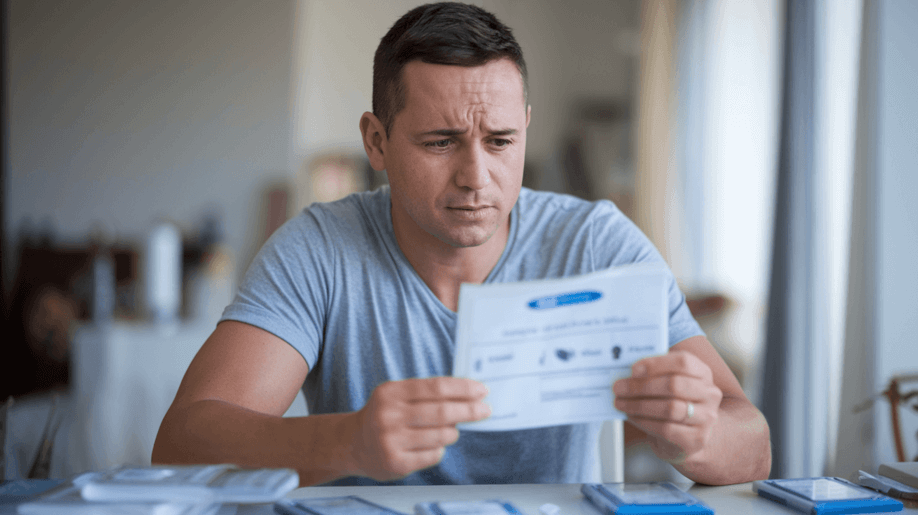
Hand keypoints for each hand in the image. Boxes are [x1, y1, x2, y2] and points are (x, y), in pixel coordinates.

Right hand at [348, 377, 490, 480]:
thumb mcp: (397, 395)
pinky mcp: (396, 463)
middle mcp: (388, 416)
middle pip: (441, 412)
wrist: (354, 444)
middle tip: (485, 409)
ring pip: (441, 436)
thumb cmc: (385, 415)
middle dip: (469, 410)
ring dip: (453, 432)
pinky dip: (440, 449)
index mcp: (390, 392)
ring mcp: (391, 441)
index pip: (435, 387)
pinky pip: (434, 455)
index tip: (482, 390)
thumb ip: (427, 393)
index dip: (462, 389)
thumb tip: (469, 393)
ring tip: (451, 430)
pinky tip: (433, 445)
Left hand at [612, 350, 722, 463]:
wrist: (688, 436)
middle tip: (619, 387)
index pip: (683, 362)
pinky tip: (631, 416)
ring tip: (620, 402)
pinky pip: (666, 428)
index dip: (656, 364)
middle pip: (674, 385)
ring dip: (639, 405)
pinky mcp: (696, 438)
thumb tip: (625, 368)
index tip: (633, 369)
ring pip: (670, 408)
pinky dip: (643, 421)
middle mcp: (709, 393)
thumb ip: (653, 373)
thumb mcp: (668, 382)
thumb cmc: (673, 402)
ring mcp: (706, 417)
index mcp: (702, 372)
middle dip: (641, 386)